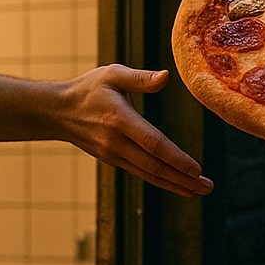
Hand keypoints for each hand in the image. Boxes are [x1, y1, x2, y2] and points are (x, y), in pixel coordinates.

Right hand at [63, 65, 213, 196]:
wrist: (57, 112)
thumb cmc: (89, 88)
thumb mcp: (112, 74)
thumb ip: (140, 78)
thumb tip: (166, 76)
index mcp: (120, 119)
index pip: (153, 143)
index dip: (176, 159)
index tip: (197, 169)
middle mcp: (116, 142)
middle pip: (154, 166)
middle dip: (183, 179)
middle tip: (207, 187)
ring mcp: (113, 154)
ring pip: (149, 174)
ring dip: (176, 184)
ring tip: (199, 190)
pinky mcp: (113, 160)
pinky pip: (141, 173)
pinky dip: (161, 181)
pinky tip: (179, 185)